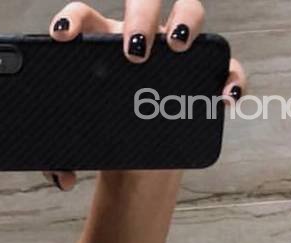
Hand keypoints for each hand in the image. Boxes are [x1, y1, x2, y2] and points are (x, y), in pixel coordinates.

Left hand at [45, 1, 247, 190]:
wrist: (137, 159)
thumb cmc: (105, 139)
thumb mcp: (79, 145)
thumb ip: (59, 161)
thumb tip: (63, 178)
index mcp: (102, 45)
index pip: (86, 17)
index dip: (74, 19)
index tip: (62, 36)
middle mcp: (141, 37)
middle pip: (143, 3)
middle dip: (140, 20)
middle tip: (134, 53)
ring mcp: (176, 51)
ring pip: (189, 12)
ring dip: (186, 21)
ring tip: (179, 46)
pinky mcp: (203, 76)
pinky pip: (225, 65)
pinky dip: (231, 76)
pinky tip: (224, 96)